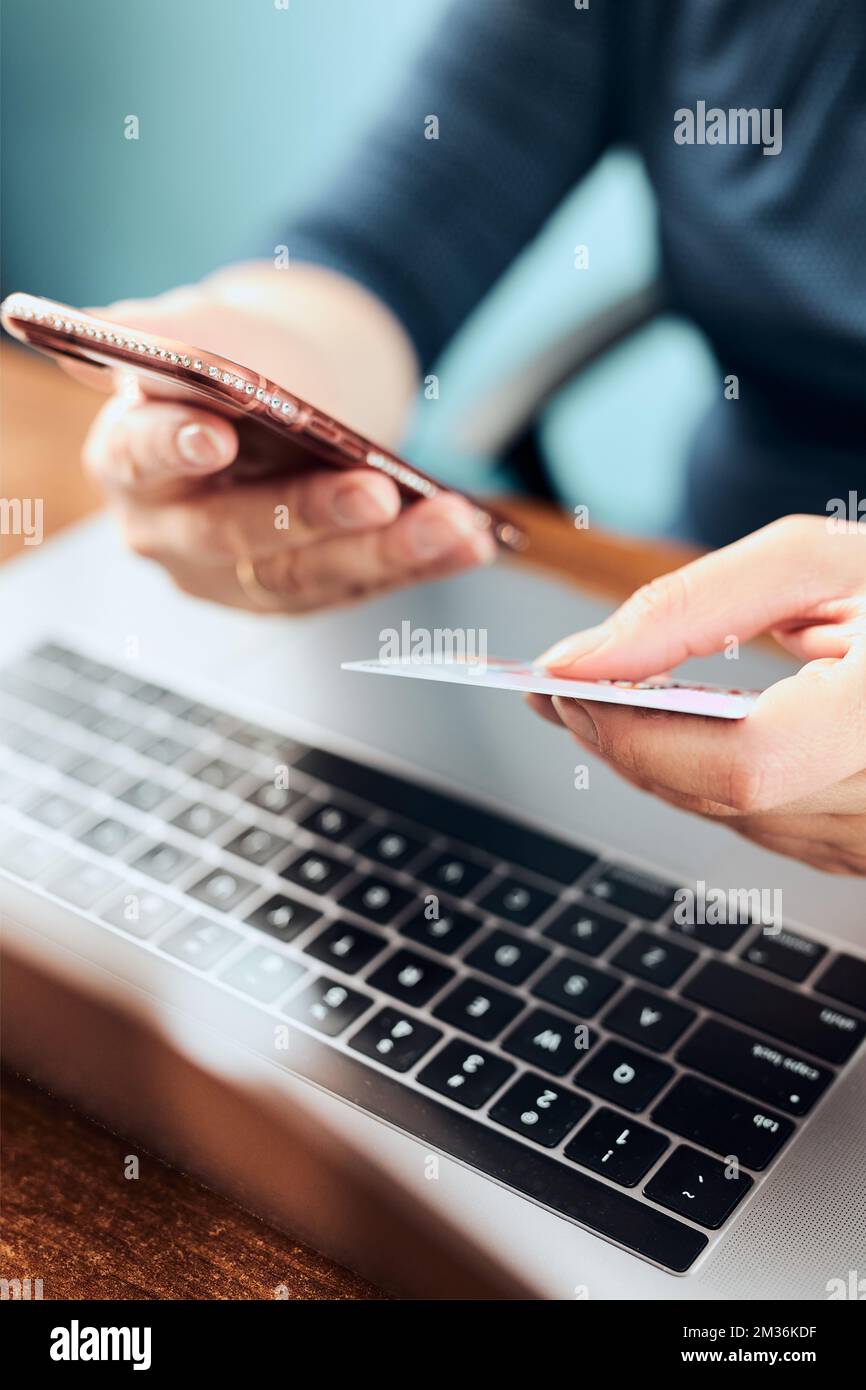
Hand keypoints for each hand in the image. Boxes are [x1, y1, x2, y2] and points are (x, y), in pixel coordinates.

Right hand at [72, 263, 494, 612]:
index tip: (217, 433)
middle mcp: (173, 534)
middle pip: (236, 533)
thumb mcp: (199, 330)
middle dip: (312, 514)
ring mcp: (235, 577)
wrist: (282, 400)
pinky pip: (361, 587)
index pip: (138, 456)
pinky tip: (471, 540)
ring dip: (389, 553)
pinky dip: (420, 564)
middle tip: (379, 493)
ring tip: (456, 524)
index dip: (172, 446)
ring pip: (309, 576)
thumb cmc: (234, 362)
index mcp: (130, 462)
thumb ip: (160, 332)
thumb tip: (114, 328)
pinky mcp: (298, 596)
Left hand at [530, 515, 865, 874]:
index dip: (641, 733)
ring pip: (742, 822)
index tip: (563, 688)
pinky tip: (680, 733)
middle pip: (730, 799)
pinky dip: (714, 782)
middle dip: (629, 742)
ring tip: (609, 702)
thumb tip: (580, 660)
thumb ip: (694, 606)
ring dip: (663, 766)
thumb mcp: (822, 562)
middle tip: (563, 689)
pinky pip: (774, 828)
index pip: (747, 763)